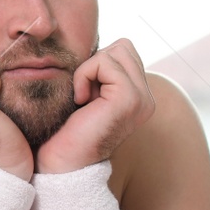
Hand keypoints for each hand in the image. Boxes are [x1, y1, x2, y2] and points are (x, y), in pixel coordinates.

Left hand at [34, 38, 155, 173]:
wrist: (61, 163)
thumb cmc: (66, 130)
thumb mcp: (89, 93)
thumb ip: (101, 73)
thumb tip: (98, 45)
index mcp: (140, 96)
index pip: (125, 52)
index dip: (98, 65)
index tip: (84, 94)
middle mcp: (147, 98)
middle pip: (124, 46)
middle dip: (96, 63)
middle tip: (83, 94)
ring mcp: (141, 99)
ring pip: (116, 51)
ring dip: (89, 69)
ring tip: (82, 98)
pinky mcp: (129, 98)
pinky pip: (104, 62)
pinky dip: (85, 75)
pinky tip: (80, 100)